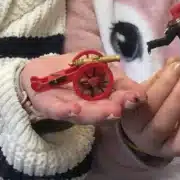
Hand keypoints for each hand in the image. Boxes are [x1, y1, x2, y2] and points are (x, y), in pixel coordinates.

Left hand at [20, 53, 145, 123]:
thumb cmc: (73, 69)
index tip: (138, 97)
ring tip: (110, 111)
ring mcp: (68, 108)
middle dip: (113, 109)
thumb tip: (140, 89)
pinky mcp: (48, 106)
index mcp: (102, 97)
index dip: (129, 99)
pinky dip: (66, 111)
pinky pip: (57, 111)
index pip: (118, 99)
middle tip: (123, 107)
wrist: (39, 71)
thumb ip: (117, 77)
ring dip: (95, 113)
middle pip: (102, 110)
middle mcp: (88, 106)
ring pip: (83, 114)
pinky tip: (74, 109)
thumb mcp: (99, 65)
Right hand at [120, 59, 179, 158]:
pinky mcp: (173, 151)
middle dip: (166, 85)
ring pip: (164, 124)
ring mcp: (155, 144)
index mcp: (125, 112)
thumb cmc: (147, 102)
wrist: (151, 131)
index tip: (145, 81)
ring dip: (179, 98)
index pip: (126, 102)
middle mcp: (137, 131)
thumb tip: (174, 60)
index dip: (132, 94)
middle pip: (148, 111)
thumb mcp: (145, 86)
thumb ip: (155, 74)